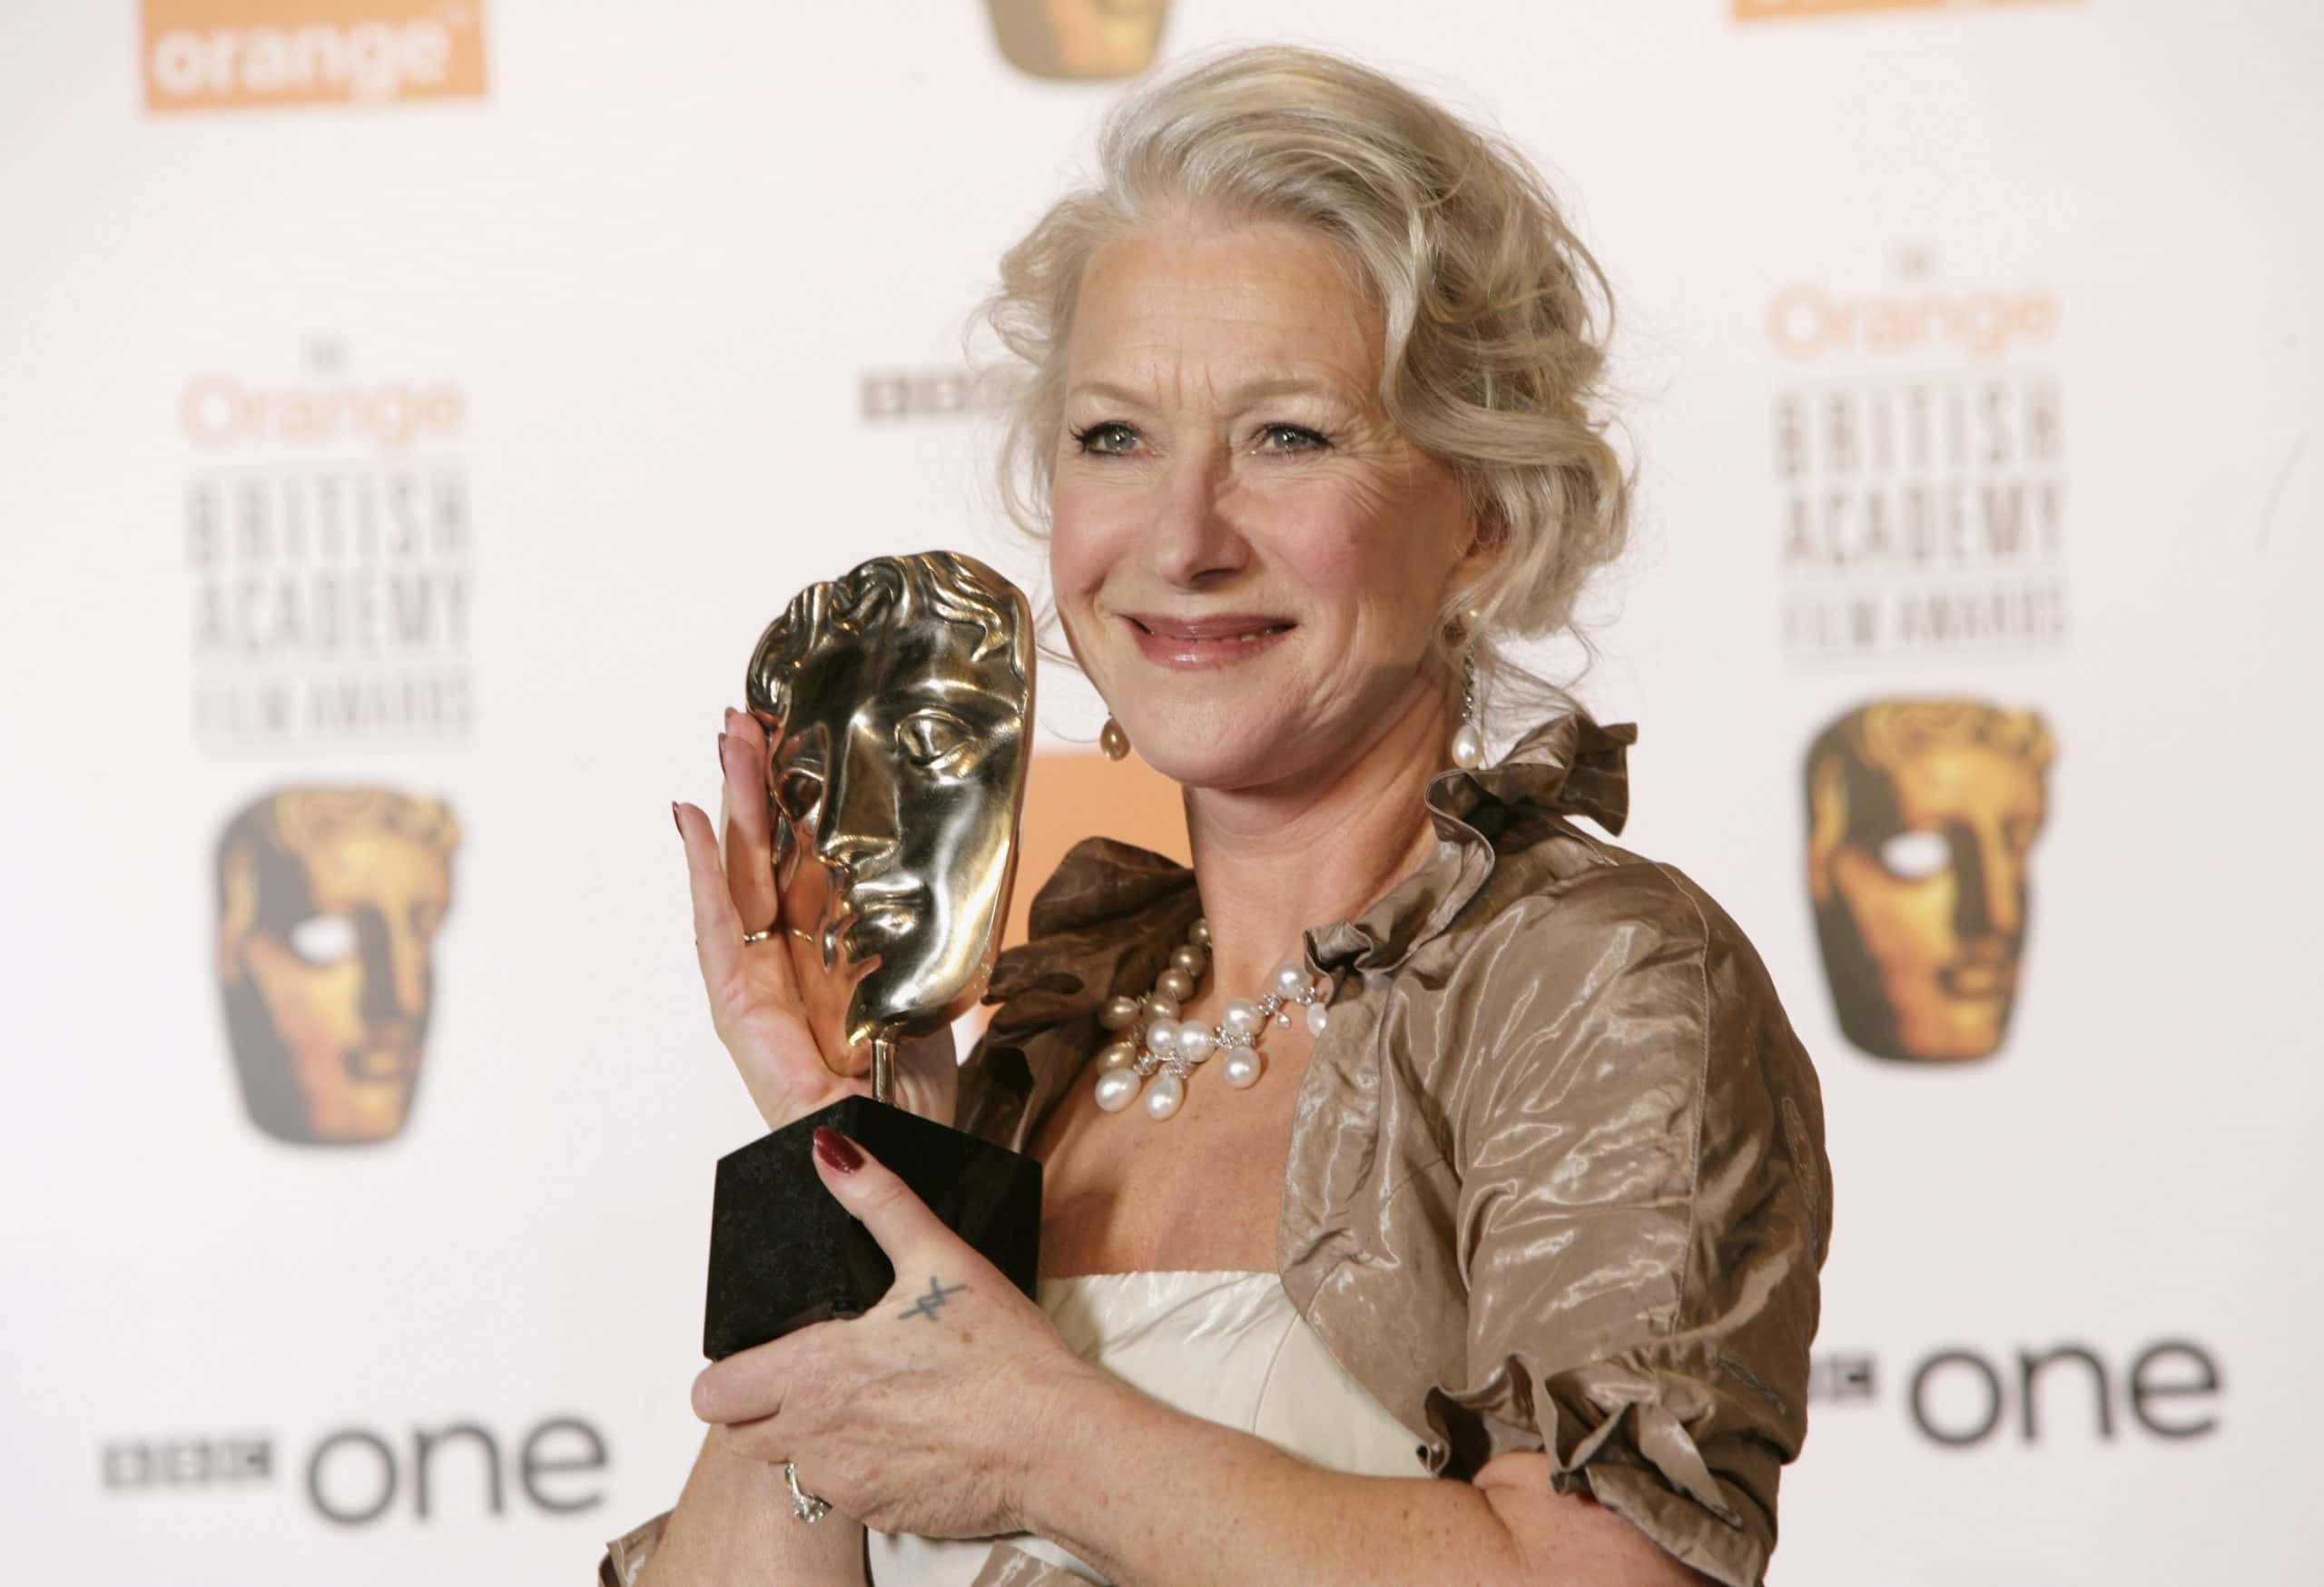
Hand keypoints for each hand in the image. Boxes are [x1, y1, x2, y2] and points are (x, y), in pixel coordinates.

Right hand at [675, 709, 956, 1131]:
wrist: (911, 1166)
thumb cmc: (920, 1098)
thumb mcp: (930, 987)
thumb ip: (918, 932)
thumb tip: (950, 853)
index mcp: (834, 953)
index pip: (807, 862)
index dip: (797, 803)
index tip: (793, 739)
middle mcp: (791, 964)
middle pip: (765, 858)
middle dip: (756, 786)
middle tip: (746, 715)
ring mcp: (760, 990)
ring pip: (739, 880)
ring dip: (732, 807)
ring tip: (725, 741)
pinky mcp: (742, 1021)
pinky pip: (719, 938)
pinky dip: (703, 878)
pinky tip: (692, 824)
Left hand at [690, 1127, 1101, 1538]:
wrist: (1056, 1441)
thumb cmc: (1004, 1357)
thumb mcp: (939, 1256)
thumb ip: (876, 1199)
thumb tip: (833, 1153)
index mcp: (815, 1372)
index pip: (713, 1393)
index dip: (730, 1372)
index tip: (766, 1356)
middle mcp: (816, 1437)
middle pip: (739, 1435)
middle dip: (761, 1408)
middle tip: (812, 1377)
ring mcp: (847, 1483)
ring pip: (791, 1466)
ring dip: (809, 1440)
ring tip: (866, 1403)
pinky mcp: (880, 1514)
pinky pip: (844, 1495)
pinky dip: (859, 1469)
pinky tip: (904, 1437)